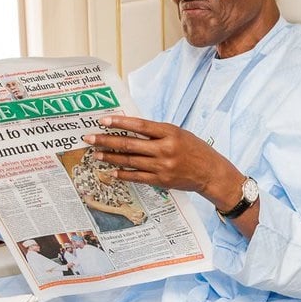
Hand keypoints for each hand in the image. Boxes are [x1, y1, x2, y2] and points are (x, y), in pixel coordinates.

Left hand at [82, 115, 240, 196]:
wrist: (211, 173)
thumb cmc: (195, 150)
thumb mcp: (179, 134)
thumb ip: (157, 132)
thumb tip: (130, 128)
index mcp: (170, 133)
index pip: (139, 125)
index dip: (119, 122)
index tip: (102, 120)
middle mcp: (165, 149)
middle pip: (129, 144)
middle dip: (106, 140)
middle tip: (89, 138)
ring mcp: (162, 166)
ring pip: (130, 161)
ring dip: (110, 157)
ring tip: (96, 154)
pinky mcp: (161, 180)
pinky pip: (137, 177)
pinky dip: (123, 173)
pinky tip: (111, 171)